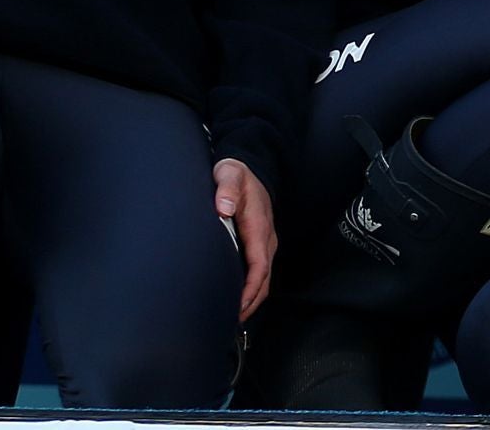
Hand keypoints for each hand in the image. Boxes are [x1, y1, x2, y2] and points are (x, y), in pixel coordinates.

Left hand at [212, 159, 275, 319]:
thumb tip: (223, 207)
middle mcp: (266, 238)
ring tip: (232, 318)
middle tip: (230, 322)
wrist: (251, 167)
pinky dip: (251, 290)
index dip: (250, 289)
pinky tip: (236, 299)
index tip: (238, 306)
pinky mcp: (259, 245)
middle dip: (250, 302)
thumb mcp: (229, 173)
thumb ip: (226, 188)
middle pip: (264, 279)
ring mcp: (265, 243)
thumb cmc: (236, 174)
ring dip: (251, 299)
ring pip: (263, 279)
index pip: (259, 265)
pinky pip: (259, 272)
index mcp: (259, 226)